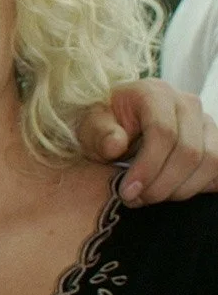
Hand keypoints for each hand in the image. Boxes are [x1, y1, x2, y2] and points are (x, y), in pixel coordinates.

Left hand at [80, 78, 217, 203]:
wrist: (117, 122)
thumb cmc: (103, 124)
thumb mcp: (89, 126)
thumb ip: (99, 133)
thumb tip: (115, 145)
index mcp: (154, 94)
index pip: (163, 133)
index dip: (148, 167)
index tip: (128, 191)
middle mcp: (187, 104)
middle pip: (189, 151)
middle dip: (161, 184)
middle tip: (136, 200)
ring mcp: (206, 122)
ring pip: (210, 162)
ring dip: (180, 189)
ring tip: (150, 197)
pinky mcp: (215, 140)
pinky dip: (199, 186)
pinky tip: (172, 192)